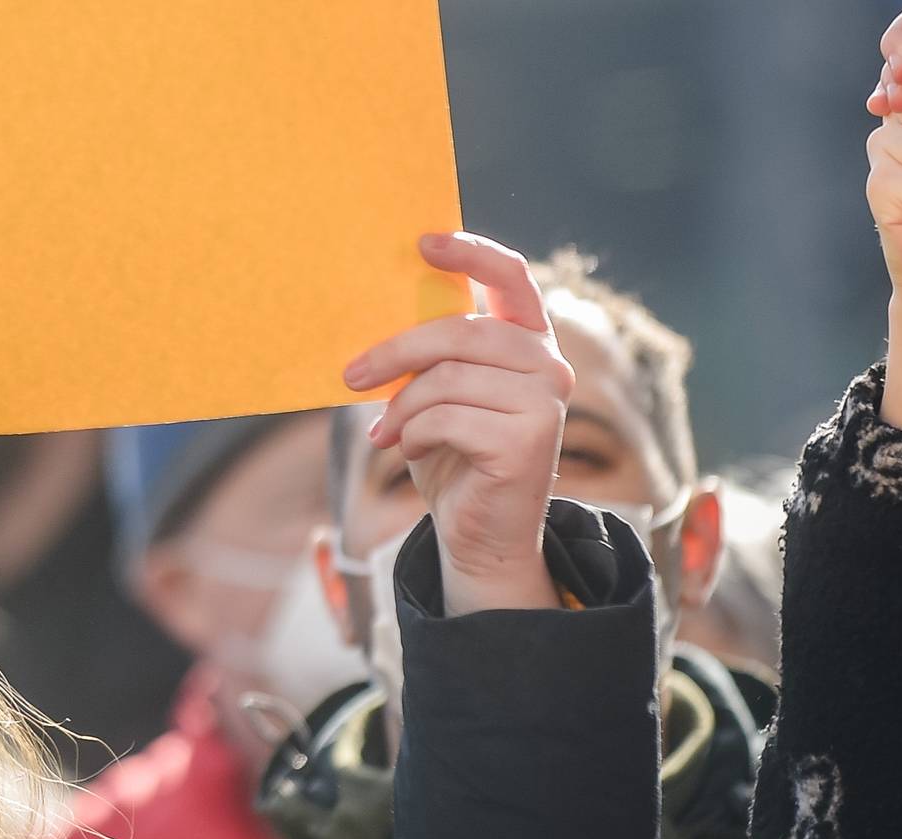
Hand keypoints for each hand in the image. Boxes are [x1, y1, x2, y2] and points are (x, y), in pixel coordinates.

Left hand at [343, 233, 571, 615]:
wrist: (478, 532)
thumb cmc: (452, 455)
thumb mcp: (437, 394)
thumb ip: (430, 355)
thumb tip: (375, 312)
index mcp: (527, 340)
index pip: (512, 277)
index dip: (471, 252)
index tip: (422, 242)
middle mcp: (548, 363)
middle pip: (461, 331)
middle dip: (396, 351)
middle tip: (352, 375)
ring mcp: (546, 400)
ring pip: (448, 377)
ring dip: (402, 406)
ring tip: (387, 431)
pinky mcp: (531, 439)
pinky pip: (448, 418)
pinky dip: (414, 434)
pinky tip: (410, 451)